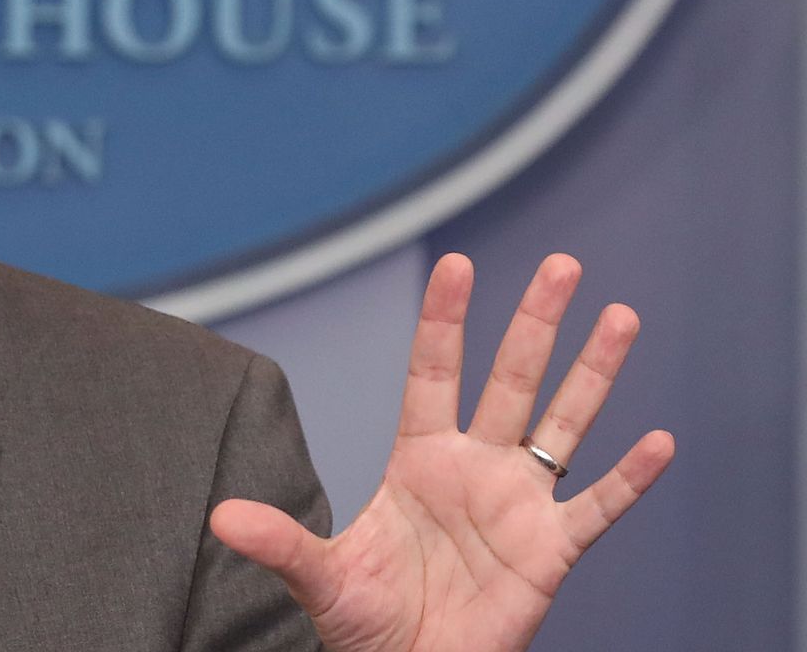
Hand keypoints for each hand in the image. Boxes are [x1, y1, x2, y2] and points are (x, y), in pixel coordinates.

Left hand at [209, 253, 674, 651]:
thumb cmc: (368, 624)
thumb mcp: (321, 578)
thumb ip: (280, 542)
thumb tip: (220, 516)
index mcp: (418, 460)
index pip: (432, 373)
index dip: (444, 320)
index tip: (457, 263)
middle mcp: (474, 468)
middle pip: (510, 380)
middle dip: (534, 322)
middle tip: (562, 264)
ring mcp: (517, 505)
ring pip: (563, 424)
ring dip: (593, 374)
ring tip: (622, 317)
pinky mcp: (550, 552)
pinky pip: (598, 509)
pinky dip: (630, 479)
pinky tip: (659, 441)